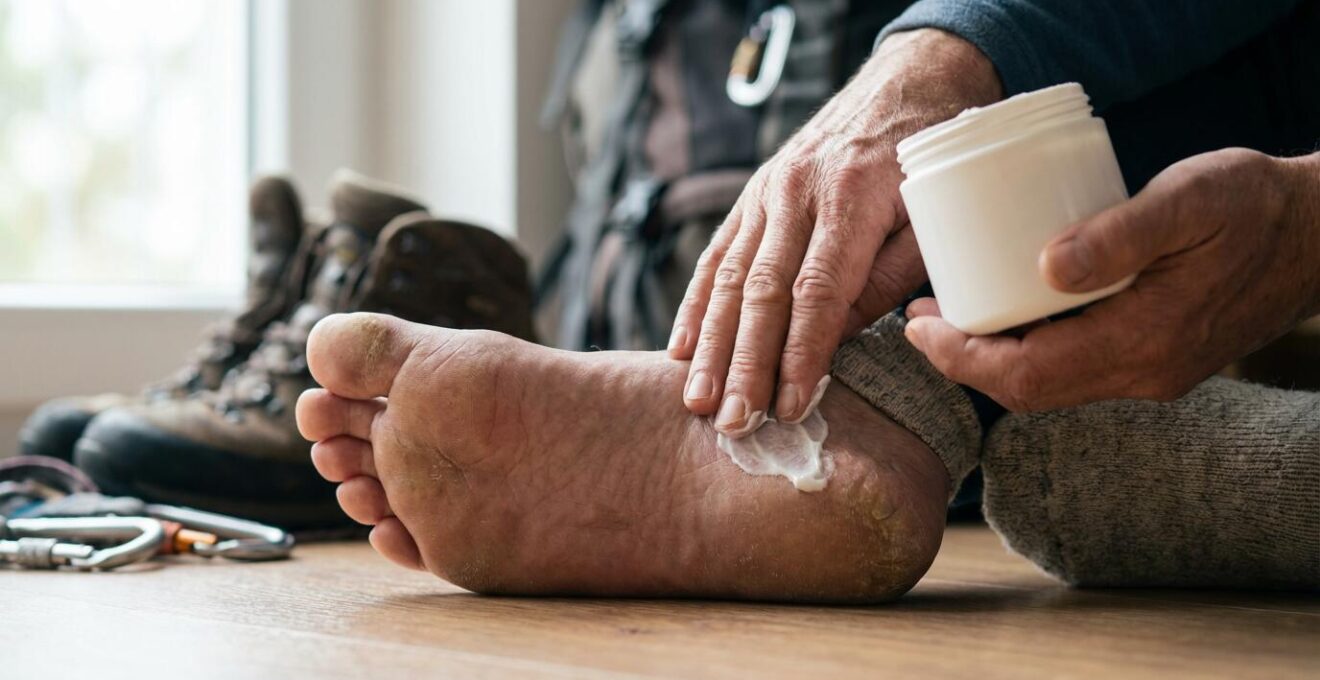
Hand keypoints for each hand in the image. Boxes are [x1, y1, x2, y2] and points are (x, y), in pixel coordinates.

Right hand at [668, 29, 1001, 434]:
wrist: (906, 82)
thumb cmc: (928, 161)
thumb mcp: (931, 218)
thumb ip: (885, 279)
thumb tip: (836, 339)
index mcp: (850, 198)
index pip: (817, 292)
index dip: (801, 353)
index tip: (789, 405)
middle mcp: (796, 193)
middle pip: (762, 292)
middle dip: (744, 363)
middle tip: (732, 421)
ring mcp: (765, 192)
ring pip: (728, 278)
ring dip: (712, 345)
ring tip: (697, 399)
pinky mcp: (750, 196)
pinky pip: (716, 256)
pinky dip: (696, 305)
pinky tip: (681, 348)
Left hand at [905, 148, 1319, 411]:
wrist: (1316, 234)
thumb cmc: (1252, 206)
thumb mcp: (1188, 201)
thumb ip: (1119, 234)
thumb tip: (1044, 264)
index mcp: (1145, 340)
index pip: (1026, 376)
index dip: (961, 358)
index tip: (918, 327)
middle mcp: (1145, 372)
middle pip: (1029, 391)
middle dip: (965, 360)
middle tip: (920, 319)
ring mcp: (1152, 372)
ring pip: (1051, 384)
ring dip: (994, 357)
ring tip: (952, 313)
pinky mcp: (1155, 359)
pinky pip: (1076, 369)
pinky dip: (1031, 348)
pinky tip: (1012, 311)